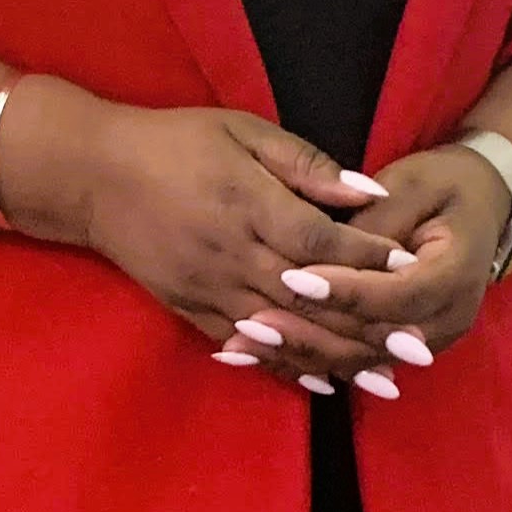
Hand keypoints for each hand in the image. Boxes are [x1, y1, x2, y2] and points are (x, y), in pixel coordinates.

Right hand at [20, 97, 404, 387]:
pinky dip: (285, 367)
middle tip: (417, 344)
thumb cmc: (175, 142)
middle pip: (311, 299)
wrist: (94, 175)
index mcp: (249, 204)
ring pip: (283, 333)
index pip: (322, 242)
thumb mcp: (242, 131)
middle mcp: (233, 254)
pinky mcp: (190, 309)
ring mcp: (210, 288)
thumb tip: (368, 190)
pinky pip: (245, 347)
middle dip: (367, 323)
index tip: (411, 267)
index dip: (369, 258)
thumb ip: (306, 164)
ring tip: (384, 377)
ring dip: (335, 357)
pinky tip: (321, 381)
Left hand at [224, 146, 511, 397]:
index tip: (293, 277)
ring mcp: (429, 341)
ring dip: (302, 353)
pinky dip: (310, 360)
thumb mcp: (410, 185)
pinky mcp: (405, 347)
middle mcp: (448, 319)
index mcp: (457, 274)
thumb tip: (325, 245)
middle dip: (311, 330)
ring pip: (360, 359)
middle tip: (252, 320)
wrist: (482, 203)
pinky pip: (356, 360)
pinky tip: (264, 356)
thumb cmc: (443, 184)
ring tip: (246, 342)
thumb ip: (371, 221)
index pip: (395, 295)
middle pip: (374, 339)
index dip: (344, 290)